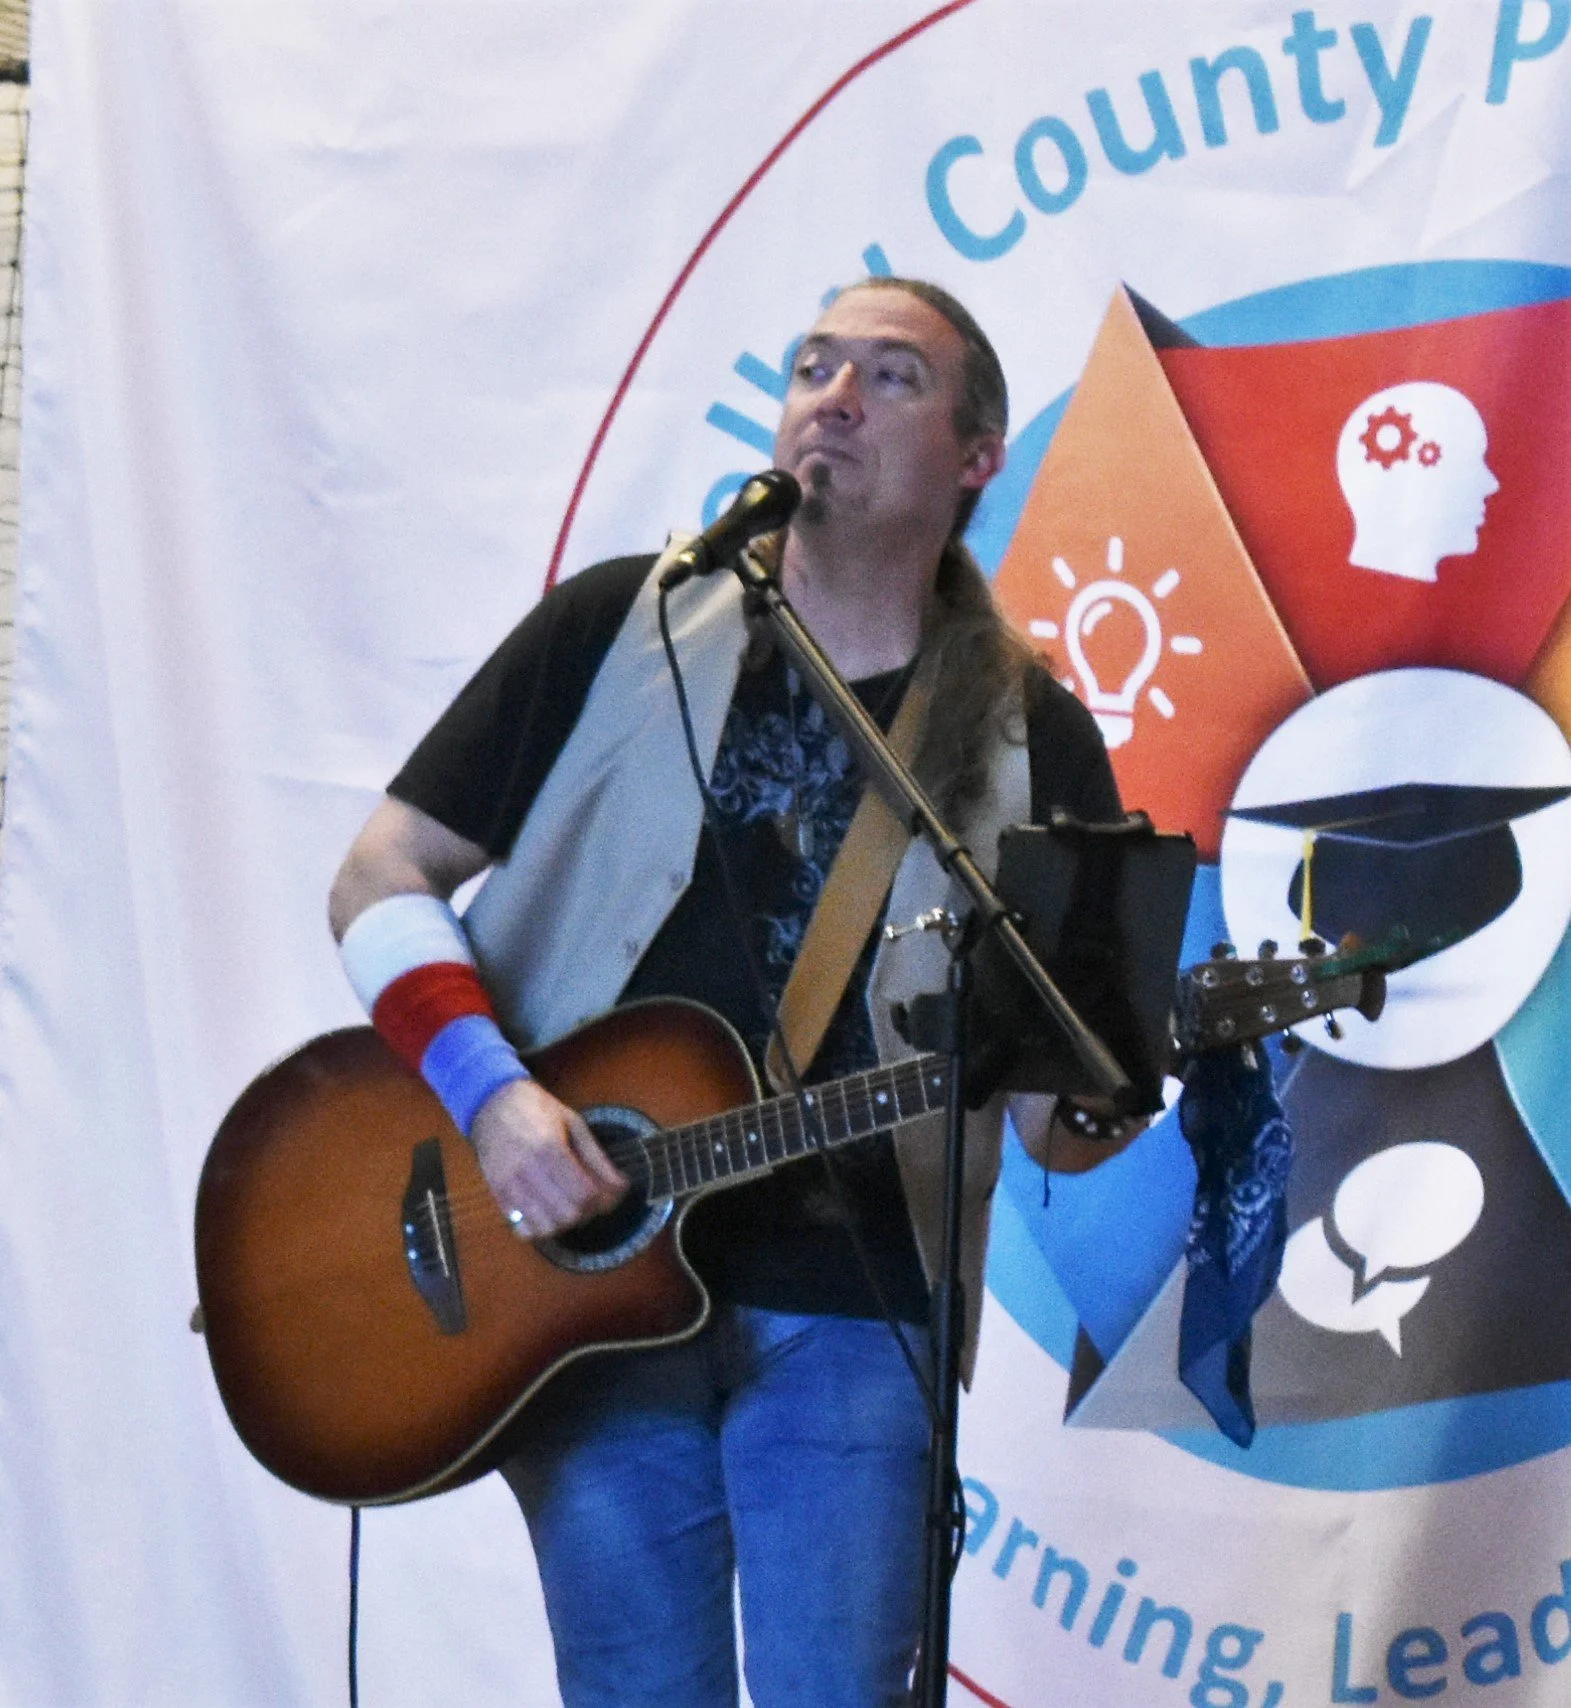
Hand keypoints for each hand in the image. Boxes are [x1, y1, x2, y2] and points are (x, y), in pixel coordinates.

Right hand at [469, 1077, 627, 1238]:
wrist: (492, 1104)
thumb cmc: (536, 1110)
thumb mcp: (573, 1123)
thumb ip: (596, 1157)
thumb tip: (620, 1185)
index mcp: (549, 1148)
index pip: (584, 1194)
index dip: (605, 1200)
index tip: (613, 1194)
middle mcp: (527, 1170)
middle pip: (568, 1215)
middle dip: (589, 1212)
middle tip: (595, 1200)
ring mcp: (510, 1186)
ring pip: (546, 1228)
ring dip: (566, 1223)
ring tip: (572, 1206)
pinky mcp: (498, 1195)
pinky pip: (523, 1230)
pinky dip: (542, 1229)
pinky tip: (549, 1213)